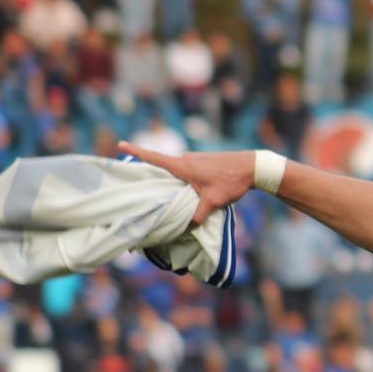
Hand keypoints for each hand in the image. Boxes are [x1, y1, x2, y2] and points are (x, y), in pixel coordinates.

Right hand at [118, 142, 256, 225]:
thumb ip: (198, 216)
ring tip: (160, 192)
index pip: (154, 157)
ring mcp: (195, 160)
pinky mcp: (203, 164)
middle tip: (136, 181)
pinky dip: (180, 180)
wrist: (252, 167)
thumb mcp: (213, 202)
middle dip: (149, 172)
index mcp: (183, 166)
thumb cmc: (231, 181)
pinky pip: (185, 172)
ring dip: (168, 179)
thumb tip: (186, 228)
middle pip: (162, 166)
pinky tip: (183, 191)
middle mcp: (186, 160)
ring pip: (175, 171)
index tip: (120, 143)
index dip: (136, 151)